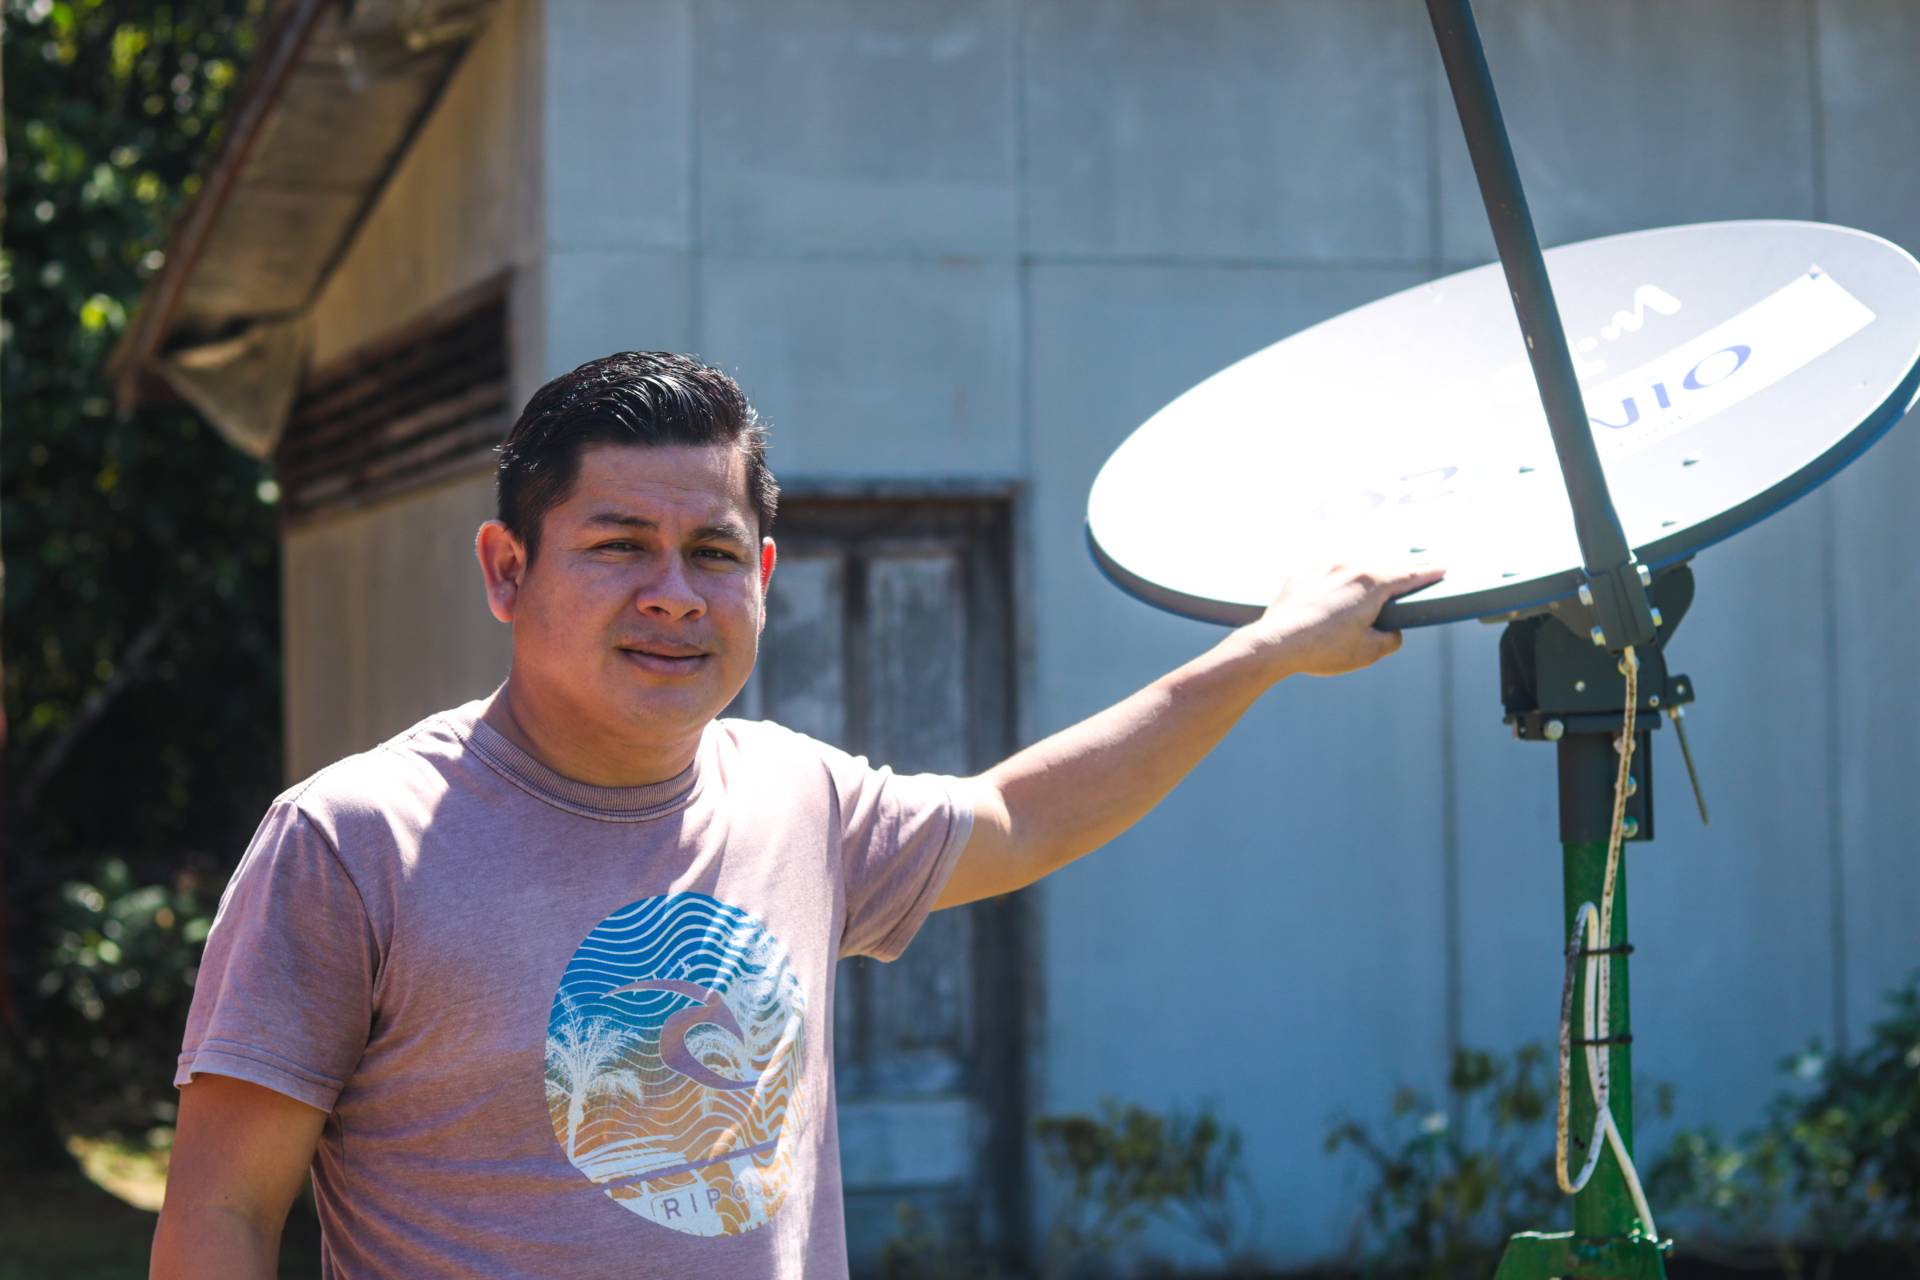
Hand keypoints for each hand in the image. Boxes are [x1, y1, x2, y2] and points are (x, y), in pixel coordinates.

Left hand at [1239, 562, 1446, 678]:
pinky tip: (1347, 569)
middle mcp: (1349, 567)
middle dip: (1409, 562)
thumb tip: (1393, 630)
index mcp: (1371, 584)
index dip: (1428, 573)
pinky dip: (1345, 569)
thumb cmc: (1323, 650)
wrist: (1275, 643)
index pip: (1408, 576)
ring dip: (1376, 563)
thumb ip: (1390, 639)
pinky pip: (1331, 568)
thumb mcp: (1368, 652)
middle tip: (1426, 558)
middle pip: (1386, 563)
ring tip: (1389, 564)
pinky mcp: (1302, 574)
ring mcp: (1323, 567)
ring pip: (1358, 561)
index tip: (1442, 567)